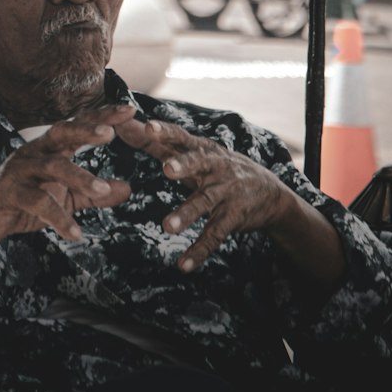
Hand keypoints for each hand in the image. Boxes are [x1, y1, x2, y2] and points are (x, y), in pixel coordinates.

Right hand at [0, 103, 134, 247]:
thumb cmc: (23, 201)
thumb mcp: (63, 197)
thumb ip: (93, 193)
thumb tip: (128, 189)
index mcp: (49, 148)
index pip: (78, 126)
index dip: (102, 117)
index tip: (129, 110)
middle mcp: (35, 151)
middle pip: (62, 132)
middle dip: (86, 130)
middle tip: (111, 133)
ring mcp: (20, 169)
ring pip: (52, 166)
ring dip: (80, 177)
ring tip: (104, 191)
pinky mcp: (8, 191)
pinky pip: (36, 202)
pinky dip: (58, 217)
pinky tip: (76, 233)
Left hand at [114, 116, 289, 271]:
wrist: (270, 194)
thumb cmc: (219, 168)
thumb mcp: (195, 154)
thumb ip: (159, 143)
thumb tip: (121, 125)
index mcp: (203, 149)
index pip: (182, 137)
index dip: (166, 132)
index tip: (148, 127)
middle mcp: (216, 167)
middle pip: (199, 163)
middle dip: (184, 165)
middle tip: (166, 169)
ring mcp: (226, 192)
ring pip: (204, 202)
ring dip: (186, 214)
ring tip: (166, 227)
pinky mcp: (234, 217)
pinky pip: (215, 235)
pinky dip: (200, 250)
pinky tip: (183, 265)